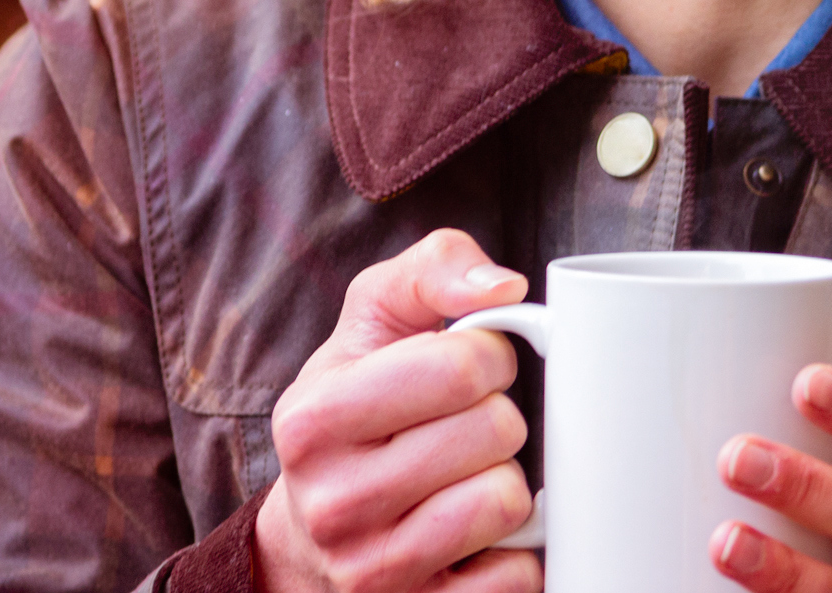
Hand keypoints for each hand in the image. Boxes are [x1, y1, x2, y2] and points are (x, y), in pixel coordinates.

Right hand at [256, 229, 538, 592]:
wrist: (313, 526)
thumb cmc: (359, 402)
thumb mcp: (375, 317)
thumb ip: (434, 269)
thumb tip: (505, 287)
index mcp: (314, 419)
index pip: (465, 365)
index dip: (491, 354)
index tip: (470, 366)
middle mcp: (332, 503)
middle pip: (497, 432)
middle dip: (500, 416)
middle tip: (467, 424)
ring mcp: (371, 570)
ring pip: (509, 502)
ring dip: (507, 478)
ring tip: (467, 473)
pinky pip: (517, 575)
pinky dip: (518, 547)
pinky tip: (480, 531)